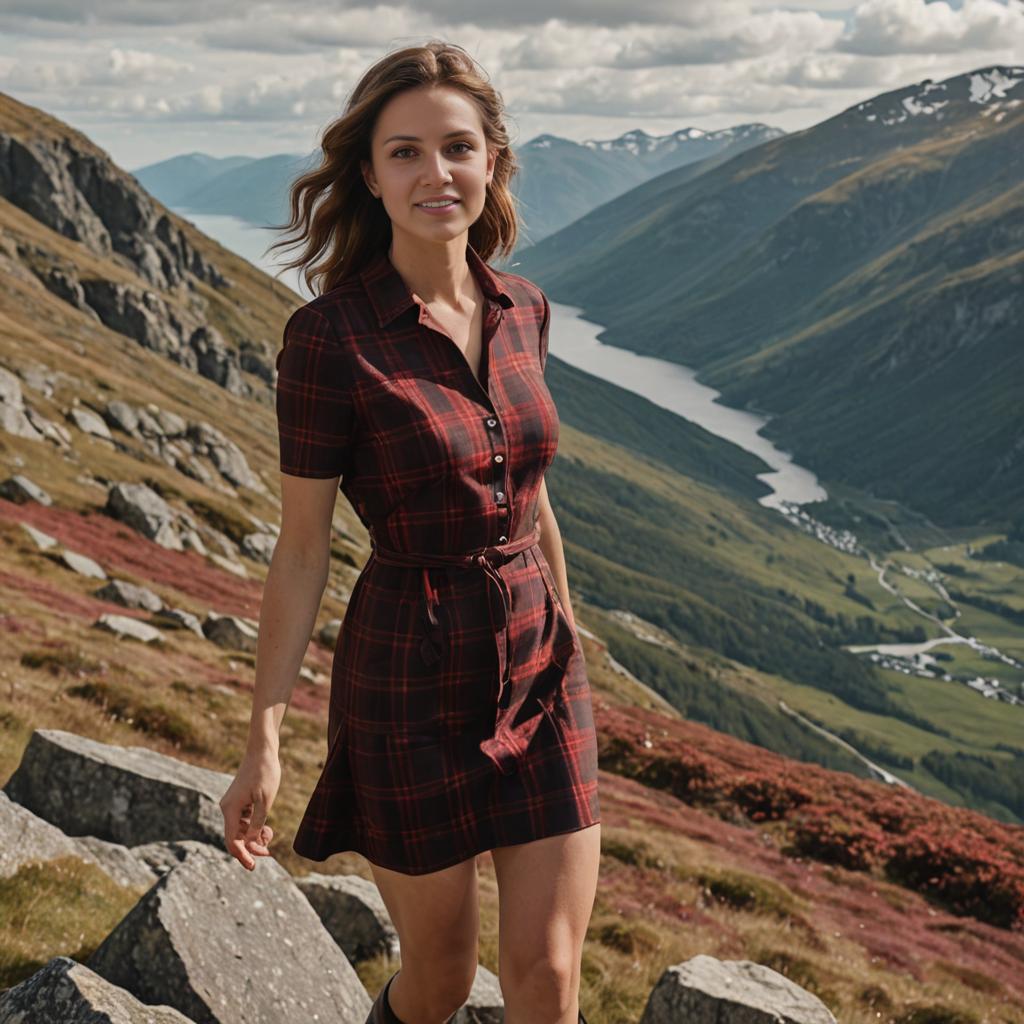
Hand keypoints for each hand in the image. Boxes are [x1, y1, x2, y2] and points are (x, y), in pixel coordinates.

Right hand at [220, 747, 280, 870]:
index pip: (232, 841)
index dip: (242, 856)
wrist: (262, 750)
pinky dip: (255, 827)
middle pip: (236, 838)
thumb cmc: (265, 773)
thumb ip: (258, 823)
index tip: (253, 867)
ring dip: (255, 837)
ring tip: (271, 835)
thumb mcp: (265, 800)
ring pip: (241, 830)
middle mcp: (228, 809)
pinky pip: (245, 821)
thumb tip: (251, 844)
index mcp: (230, 810)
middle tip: (269, 853)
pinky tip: (267, 829)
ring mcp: (233, 805)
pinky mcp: (240, 801)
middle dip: (251, 847)